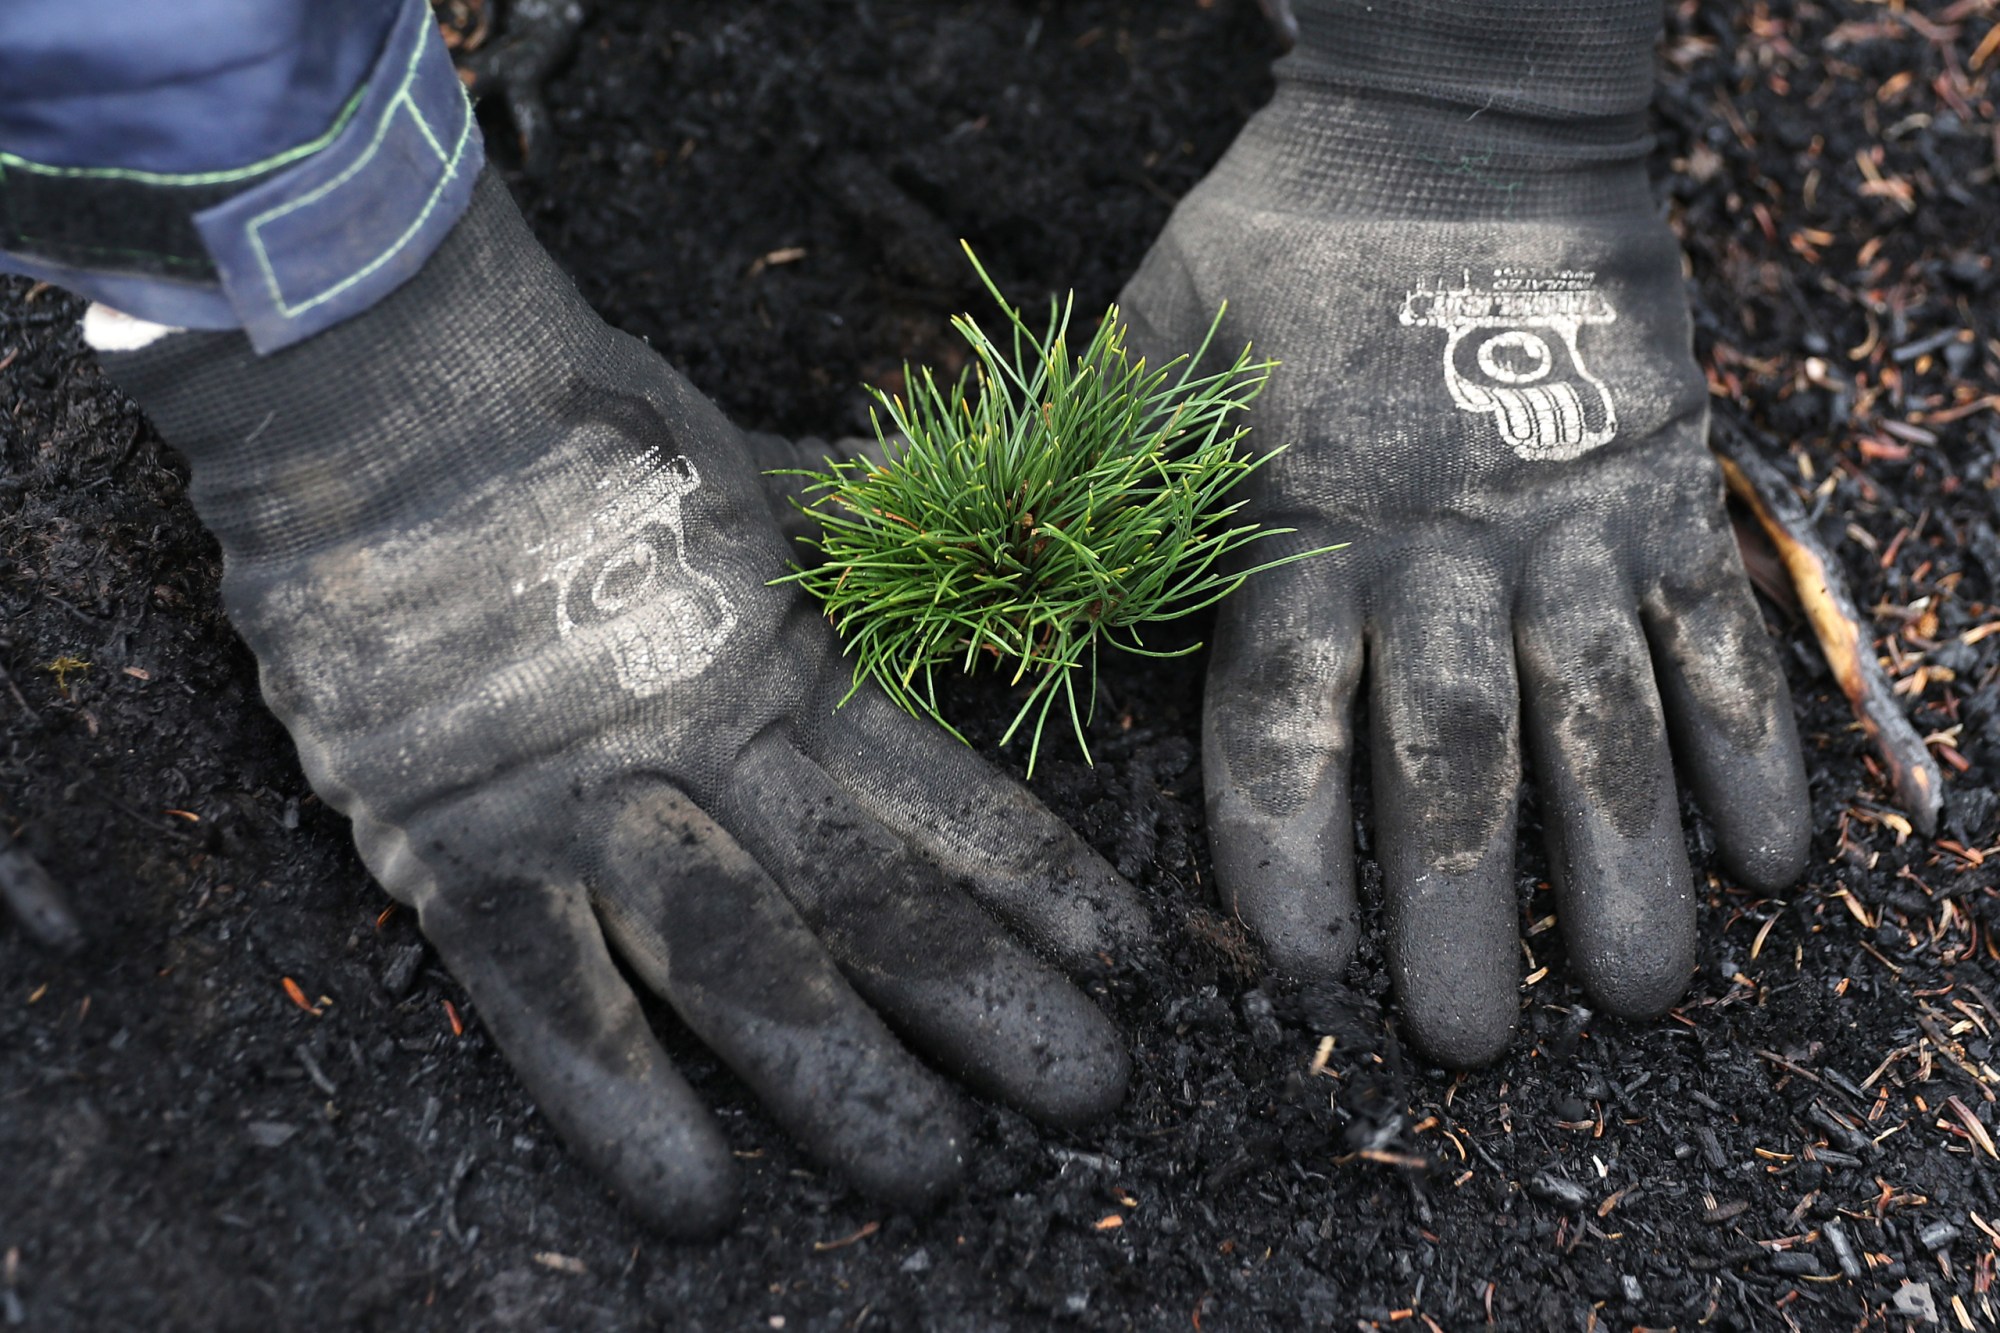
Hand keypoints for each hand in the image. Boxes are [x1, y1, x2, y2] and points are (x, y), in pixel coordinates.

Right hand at [96, 171, 1150, 1233]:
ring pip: (739, 966)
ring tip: (939, 1171)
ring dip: (844, 1077)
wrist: (389, 390)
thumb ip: (870, 524)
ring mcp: (585, 808)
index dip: (1043, 882)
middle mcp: (707, 748)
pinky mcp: (458, 851)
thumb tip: (997, 510)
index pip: (945, 795)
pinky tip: (699, 1199)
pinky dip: (621, 1100)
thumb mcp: (756, 475)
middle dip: (988, 1007)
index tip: (1132, 962)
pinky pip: (548, 998)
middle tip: (1092, 1092)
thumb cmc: (583, 428)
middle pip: (872, 901)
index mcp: (787, 659)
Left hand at [1120, 76, 1808, 1064]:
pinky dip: (1748, 744)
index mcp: (1285, 534)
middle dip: (1456, 907)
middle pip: (1444, 757)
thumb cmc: (1267, 255)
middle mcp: (1428, 551)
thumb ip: (1080, 487)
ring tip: (1633, 992)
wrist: (1448, 130)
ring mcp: (1558, 526)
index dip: (1286, 855)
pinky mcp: (1660, 490)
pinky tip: (1768, 861)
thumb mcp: (1141, 356)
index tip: (1299, 965)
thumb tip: (940, 570)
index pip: (1277, 728)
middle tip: (1464, 1041)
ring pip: (1598, 719)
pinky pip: (1715, 635)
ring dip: (1622, 863)